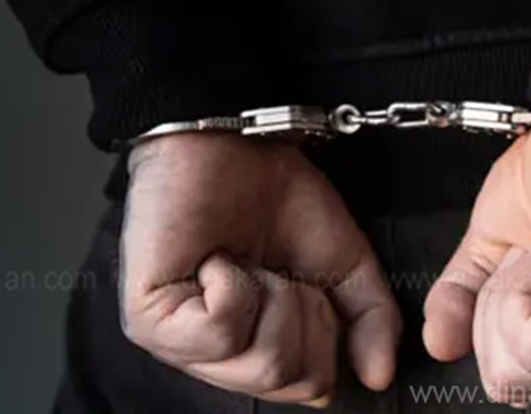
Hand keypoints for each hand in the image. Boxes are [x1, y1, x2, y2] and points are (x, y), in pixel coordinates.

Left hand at [119, 134, 400, 406]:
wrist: (230, 142)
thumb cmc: (276, 194)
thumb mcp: (344, 262)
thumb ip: (371, 320)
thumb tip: (380, 374)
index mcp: (262, 346)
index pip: (311, 387)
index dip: (329, 335)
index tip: (313, 285)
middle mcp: (219, 357)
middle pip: (291, 381)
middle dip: (307, 315)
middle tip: (284, 270)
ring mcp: (180, 345)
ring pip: (261, 363)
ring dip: (275, 297)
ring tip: (250, 262)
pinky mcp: (150, 324)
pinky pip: (222, 333)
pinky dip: (235, 286)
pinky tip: (217, 259)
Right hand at [422, 126, 530, 402]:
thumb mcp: (488, 252)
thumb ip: (459, 305)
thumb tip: (437, 346)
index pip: (511, 384)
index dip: (493, 321)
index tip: (523, 266)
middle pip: (508, 382)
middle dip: (497, 308)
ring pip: (515, 366)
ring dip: (509, 293)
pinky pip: (530, 341)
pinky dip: (520, 286)